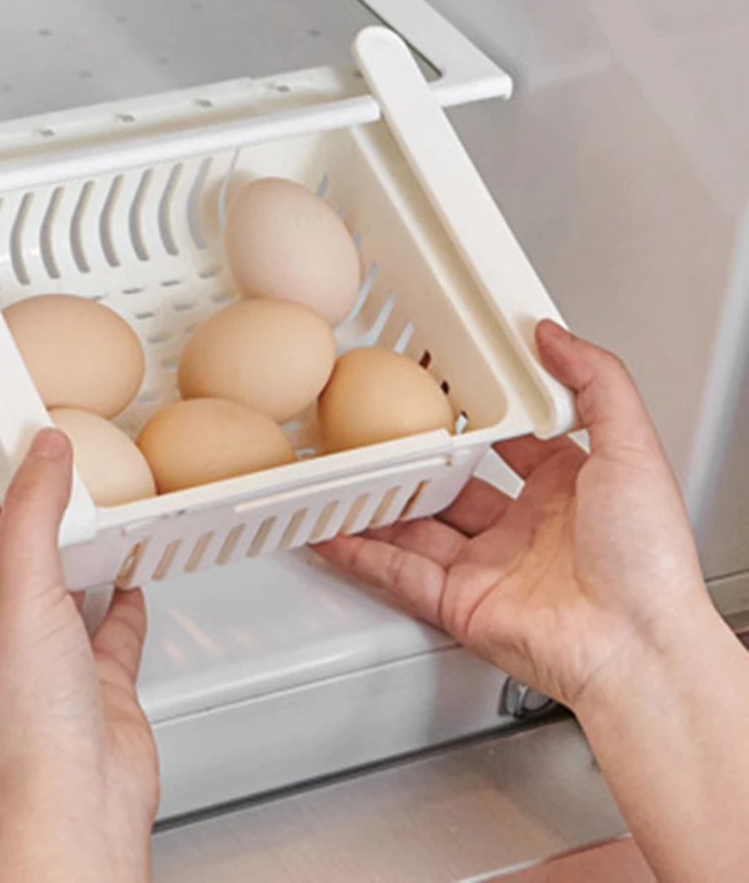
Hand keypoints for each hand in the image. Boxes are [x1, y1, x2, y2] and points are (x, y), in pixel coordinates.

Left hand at [0, 430, 157, 882]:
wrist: (83, 797)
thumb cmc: (29, 723)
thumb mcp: (22, 593)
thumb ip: (32, 513)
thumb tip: (42, 452)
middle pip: (12, 550)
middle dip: (32, 505)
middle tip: (54, 460)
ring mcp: (46, 659)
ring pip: (60, 583)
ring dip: (79, 546)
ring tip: (97, 507)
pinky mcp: (93, 679)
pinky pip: (106, 623)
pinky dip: (119, 596)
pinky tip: (132, 575)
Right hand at [315, 320, 715, 710]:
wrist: (635, 646)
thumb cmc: (648, 562)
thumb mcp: (632, 448)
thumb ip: (596, 383)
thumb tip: (554, 337)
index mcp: (563, 492)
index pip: (508, 443)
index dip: (476, 416)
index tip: (444, 390)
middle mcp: (523, 531)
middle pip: (451, 485)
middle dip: (415, 461)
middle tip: (379, 430)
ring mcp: (487, 568)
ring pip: (415, 528)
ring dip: (378, 505)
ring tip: (344, 475)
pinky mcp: (458, 604)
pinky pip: (398, 573)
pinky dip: (361, 554)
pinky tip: (335, 531)